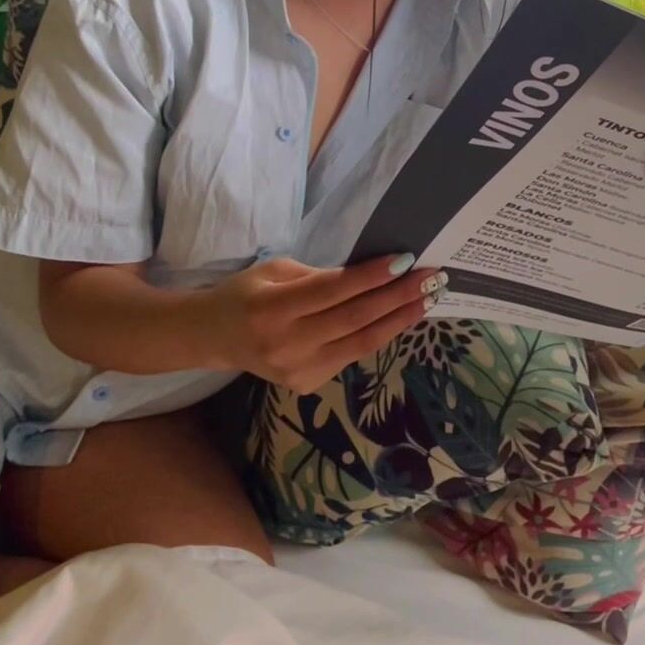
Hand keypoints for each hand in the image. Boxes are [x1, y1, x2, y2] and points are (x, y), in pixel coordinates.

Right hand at [200, 253, 441, 393]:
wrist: (213, 338)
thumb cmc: (244, 295)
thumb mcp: (273, 271)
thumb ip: (317, 276)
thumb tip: (368, 276)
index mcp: (273, 307)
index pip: (334, 290)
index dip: (372, 276)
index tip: (406, 260)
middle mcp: (287, 343)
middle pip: (355, 318)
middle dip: (397, 297)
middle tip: (432, 279)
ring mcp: (297, 370)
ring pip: (361, 343)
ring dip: (398, 321)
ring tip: (427, 301)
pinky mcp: (306, 384)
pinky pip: (350, 356)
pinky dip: (375, 336)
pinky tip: (396, 319)